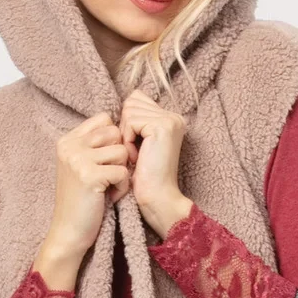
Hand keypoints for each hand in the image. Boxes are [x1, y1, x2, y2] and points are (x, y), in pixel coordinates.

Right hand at [46, 111, 131, 257]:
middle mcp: (70, 146)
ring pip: (121, 151)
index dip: (114, 138)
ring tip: (109, 187)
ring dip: (122, 172)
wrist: (69, 232)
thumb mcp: (82, 166)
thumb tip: (123, 126)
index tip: (108, 161)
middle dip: (119, 154)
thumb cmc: (82, 200)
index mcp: (67, 140)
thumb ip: (95, 145)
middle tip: (110, 175)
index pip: (104, 119)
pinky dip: (122, 187)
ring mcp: (77, 160)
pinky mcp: (89, 176)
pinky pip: (123, 172)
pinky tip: (110, 197)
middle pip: (114, 132)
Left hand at [119, 90, 187, 221]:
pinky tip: (137, 157)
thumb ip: (137, 121)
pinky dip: (128, 140)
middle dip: (125, 126)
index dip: (127, 122)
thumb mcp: (140, 143)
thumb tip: (123, 103)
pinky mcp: (162, 126)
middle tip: (135, 152)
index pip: (137, 99)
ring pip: (130, 110)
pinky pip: (131, 121)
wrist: (157, 197)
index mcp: (171, 119)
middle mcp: (174, 116)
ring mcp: (170, 120)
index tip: (134, 146)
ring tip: (136, 155)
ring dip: (126, 135)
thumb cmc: (145, 176)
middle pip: (132, 102)